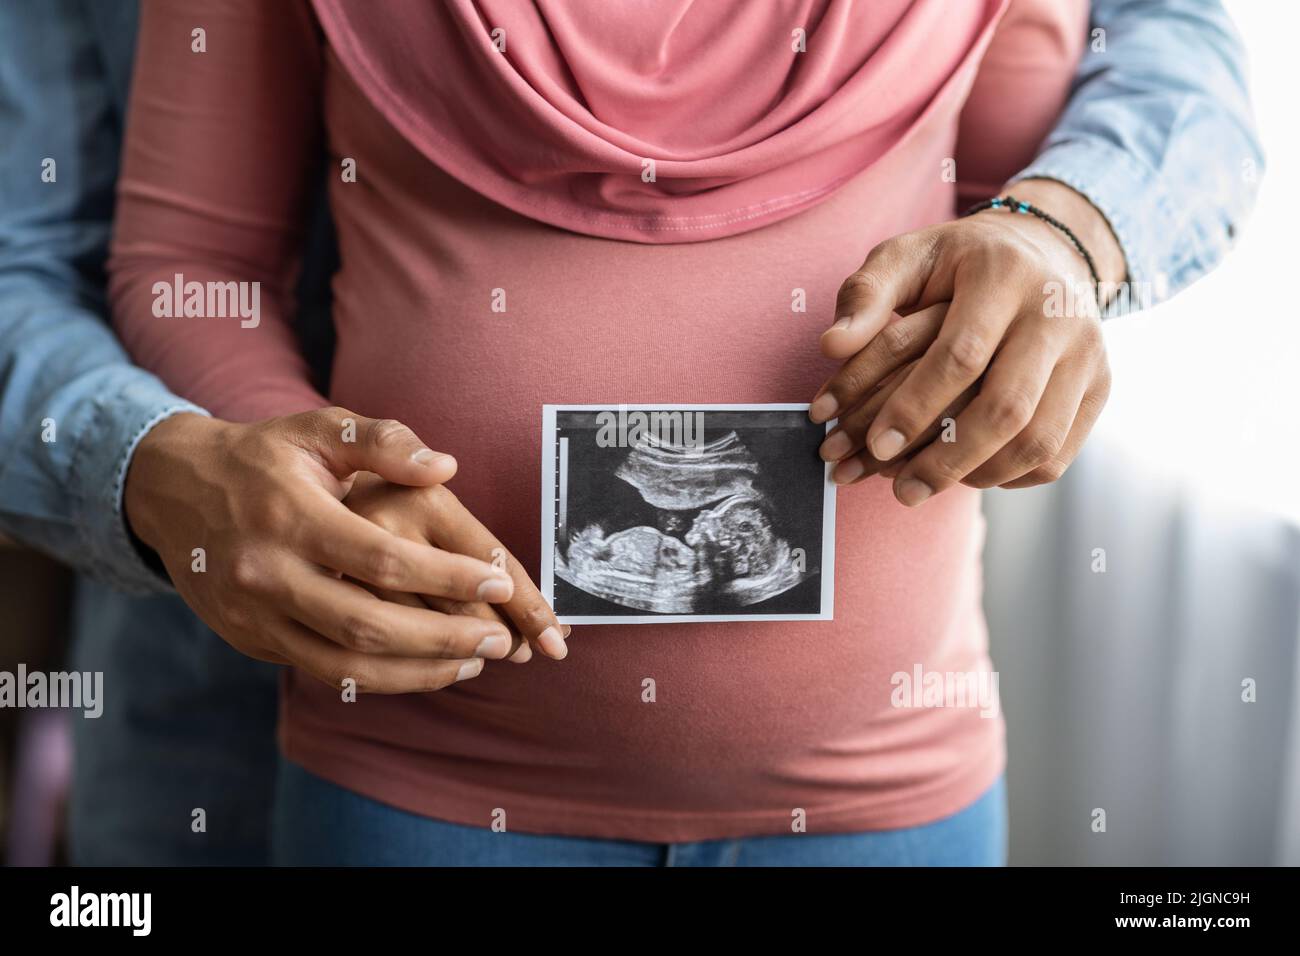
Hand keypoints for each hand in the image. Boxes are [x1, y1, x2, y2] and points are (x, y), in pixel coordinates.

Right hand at [124, 407, 529, 692]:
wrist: (173, 490)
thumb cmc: (264, 456)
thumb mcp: (318, 429)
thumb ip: (382, 441)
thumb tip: (445, 466)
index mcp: (291, 517)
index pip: (383, 560)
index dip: (447, 578)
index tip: (500, 584)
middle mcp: (268, 574)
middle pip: (368, 625)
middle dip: (444, 639)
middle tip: (500, 640)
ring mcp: (255, 616)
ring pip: (346, 666)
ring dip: (418, 672)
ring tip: (474, 662)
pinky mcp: (251, 641)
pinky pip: (324, 673)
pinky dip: (381, 678)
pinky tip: (425, 668)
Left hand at [810, 179, 1122, 503]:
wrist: (1042, 252)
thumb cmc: (957, 263)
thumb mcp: (907, 257)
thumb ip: (865, 295)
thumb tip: (831, 345)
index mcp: (1005, 275)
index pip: (961, 355)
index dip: (915, 407)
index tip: (876, 446)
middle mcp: (1058, 313)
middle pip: (1008, 408)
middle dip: (948, 459)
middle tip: (901, 490)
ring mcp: (1088, 353)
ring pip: (1038, 439)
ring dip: (978, 476)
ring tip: (927, 487)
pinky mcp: (1100, 386)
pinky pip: (1058, 452)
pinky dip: (1011, 476)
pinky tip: (968, 476)